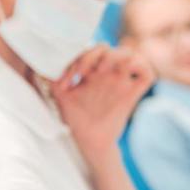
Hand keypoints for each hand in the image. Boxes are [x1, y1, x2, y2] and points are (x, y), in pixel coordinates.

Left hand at [50, 45, 154, 168]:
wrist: (89, 140)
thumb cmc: (76, 119)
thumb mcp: (61, 95)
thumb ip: (53, 78)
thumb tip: (42, 63)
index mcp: (94, 72)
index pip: (96, 49)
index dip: (86, 55)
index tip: (75, 75)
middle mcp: (110, 75)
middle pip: (114, 48)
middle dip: (102, 54)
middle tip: (92, 71)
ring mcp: (123, 83)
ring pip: (132, 55)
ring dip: (120, 56)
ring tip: (105, 70)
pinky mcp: (133, 94)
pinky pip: (148, 74)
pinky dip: (142, 68)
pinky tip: (126, 74)